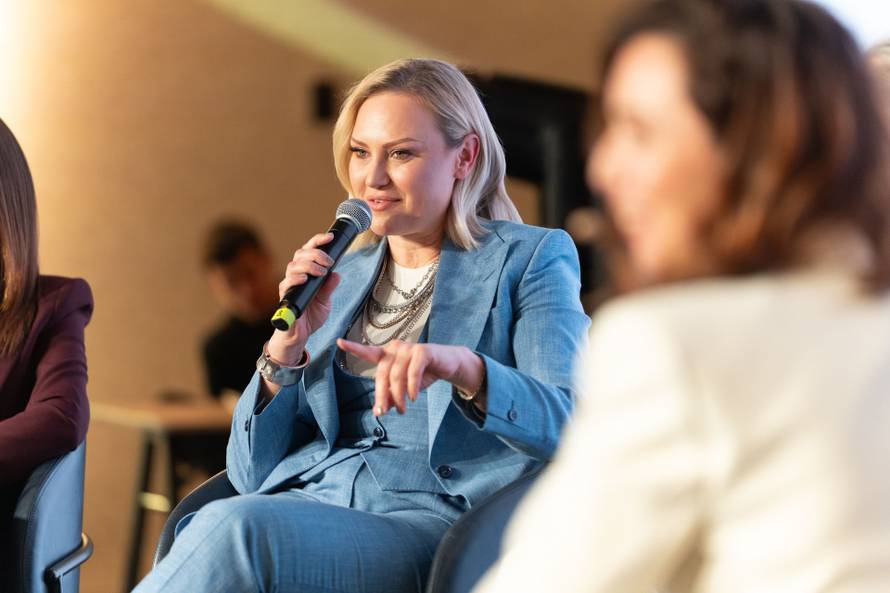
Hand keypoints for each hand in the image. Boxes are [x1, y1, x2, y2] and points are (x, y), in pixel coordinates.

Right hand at [268, 233, 340, 363]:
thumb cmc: (311, 317)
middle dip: (316, 254)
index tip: (331, 237)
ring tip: (321, 272)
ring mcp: (289, 285)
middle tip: (329, 262)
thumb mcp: (326, 301)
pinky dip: (296, 278)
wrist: (300, 335)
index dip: (318, 241)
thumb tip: (337, 273)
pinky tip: (305, 279)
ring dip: (309, 265)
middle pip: (300, 254)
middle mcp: (295, 276)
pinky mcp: (284, 296)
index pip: (309, 251)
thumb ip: (329, 287)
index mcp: (306, 273)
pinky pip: (286, 283)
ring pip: (293, 265)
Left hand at [337, 339, 484, 415]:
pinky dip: (412, 387)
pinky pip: (413, 372)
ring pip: (397, 376)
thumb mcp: (404, 388)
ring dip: (398, 396)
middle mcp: (395, 348)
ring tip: (402, 409)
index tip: (339, 341)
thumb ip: (390, 396)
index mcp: (387, 354)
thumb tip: (379, 411)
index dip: (354, 347)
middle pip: (383, 374)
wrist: (448, 365)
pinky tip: (414, 397)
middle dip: (382, 396)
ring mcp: (409, 348)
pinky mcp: (423, 351)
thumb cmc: (423, 374)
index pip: (368, 352)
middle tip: (385, 413)